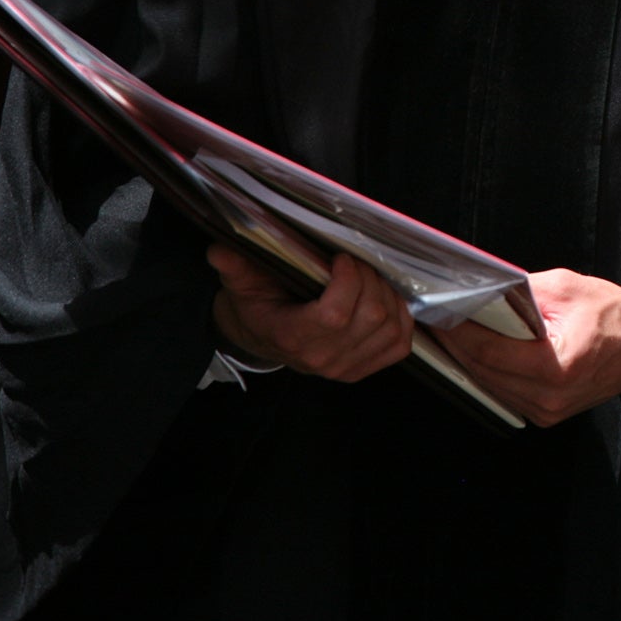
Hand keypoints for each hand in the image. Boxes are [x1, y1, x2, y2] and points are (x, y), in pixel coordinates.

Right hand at [209, 246, 413, 382]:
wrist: (260, 339)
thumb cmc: (255, 307)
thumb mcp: (240, 284)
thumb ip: (234, 267)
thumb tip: (219, 250)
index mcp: (292, 337)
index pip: (335, 314)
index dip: (348, 280)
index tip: (340, 258)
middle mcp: (322, 358)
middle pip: (370, 315)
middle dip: (369, 279)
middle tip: (355, 263)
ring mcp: (345, 368)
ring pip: (389, 326)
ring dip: (386, 294)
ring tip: (367, 278)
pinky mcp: (362, 370)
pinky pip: (398, 345)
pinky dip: (401, 318)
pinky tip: (383, 299)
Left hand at [441, 269, 620, 428]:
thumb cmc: (616, 315)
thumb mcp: (567, 288)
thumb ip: (521, 292)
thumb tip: (482, 292)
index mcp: (558, 366)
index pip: (490, 352)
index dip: (460, 332)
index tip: (440, 313)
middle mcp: (551, 397)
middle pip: (483, 372)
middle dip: (456, 345)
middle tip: (437, 319)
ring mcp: (548, 411)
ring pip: (490, 386)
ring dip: (468, 361)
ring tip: (451, 333)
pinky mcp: (548, 414)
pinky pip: (505, 393)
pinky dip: (489, 372)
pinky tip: (478, 352)